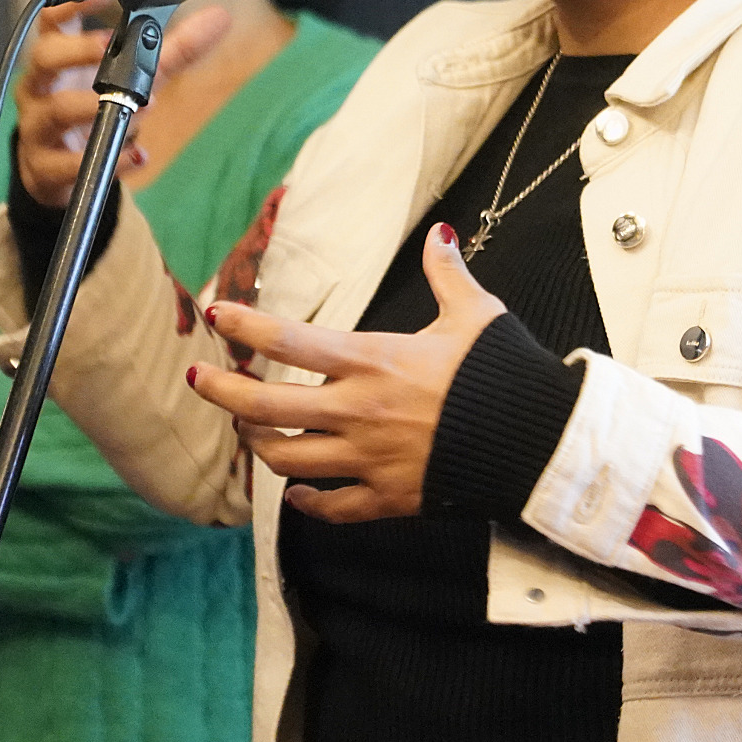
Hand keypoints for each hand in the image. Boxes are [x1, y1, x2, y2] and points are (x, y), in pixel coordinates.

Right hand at [12, 2, 232, 207]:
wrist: (58, 170)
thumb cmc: (92, 109)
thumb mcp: (134, 78)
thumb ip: (174, 49)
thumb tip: (219, 18)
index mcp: (59, 57)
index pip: (52, 20)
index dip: (69, 3)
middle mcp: (40, 87)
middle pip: (43, 58)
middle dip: (76, 50)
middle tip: (108, 44)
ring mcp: (38, 126)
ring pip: (56, 110)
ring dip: (96, 106)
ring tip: (141, 108)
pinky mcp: (45, 167)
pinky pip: (69, 163)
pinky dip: (110, 160)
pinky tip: (138, 156)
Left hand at [192, 225, 505, 521]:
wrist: (540, 442)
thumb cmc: (507, 373)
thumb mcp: (476, 314)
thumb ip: (447, 275)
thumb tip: (441, 235)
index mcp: (373, 359)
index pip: (289, 339)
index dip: (246, 324)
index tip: (216, 315)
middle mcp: (359, 410)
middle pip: (266, 405)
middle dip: (224, 391)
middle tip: (200, 381)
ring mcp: (369, 458)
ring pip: (286, 459)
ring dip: (259, 443)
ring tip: (250, 428)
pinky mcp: (388, 497)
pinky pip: (330, 506)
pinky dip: (305, 502)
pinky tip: (296, 493)